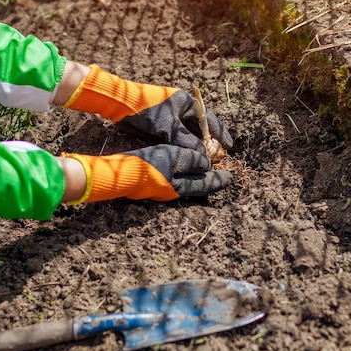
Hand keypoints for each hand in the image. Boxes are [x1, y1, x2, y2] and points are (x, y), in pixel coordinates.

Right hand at [62, 145, 232, 203]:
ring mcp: (160, 190)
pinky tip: (180, 168)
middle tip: (220, 174)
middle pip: (196, 186)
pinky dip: (182, 174)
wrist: (120, 175)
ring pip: (185, 184)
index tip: (231, 177)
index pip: (206, 184)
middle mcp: (172, 192)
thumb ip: (191, 160)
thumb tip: (205, 163)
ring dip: (195, 177)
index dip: (219, 179)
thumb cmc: (147, 165)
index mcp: (180, 187)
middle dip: (209, 180)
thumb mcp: (173, 158)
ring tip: (203, 170)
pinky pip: (173, 180)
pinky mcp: (150, 185)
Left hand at [115, 89, 233, 154]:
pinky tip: (186, 158)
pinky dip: (181, 147)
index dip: (220, 133)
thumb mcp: (169, 126)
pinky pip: (175, 138)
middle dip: (207, 142)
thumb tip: (203, 156)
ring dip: (194, 146)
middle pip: (199, 128)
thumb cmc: (148, 110)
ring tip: (203, 160)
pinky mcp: (159, 126)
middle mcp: (180, 109)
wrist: (122, 106)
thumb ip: (186, 141)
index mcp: (187, 102)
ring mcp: (170, 118)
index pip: (209, 119)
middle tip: (217, 157)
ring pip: (187, 135)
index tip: (229, 146)